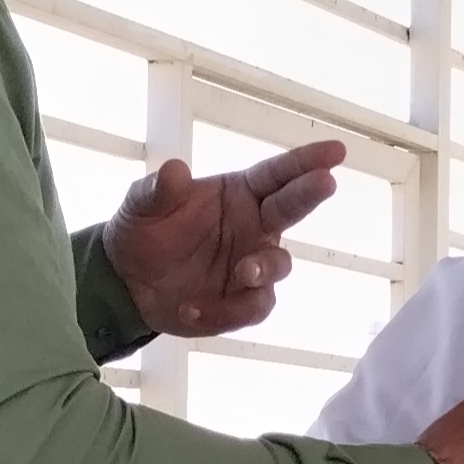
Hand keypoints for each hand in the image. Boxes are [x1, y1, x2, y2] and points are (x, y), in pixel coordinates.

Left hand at [103, 141, 344, 335]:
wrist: (127, 284)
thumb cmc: (143, 232)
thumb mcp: (140, 205)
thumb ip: (157, 190)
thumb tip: (175, 170)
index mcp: (239, 194)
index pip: (277, 174)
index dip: (306, 161)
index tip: (335, 152)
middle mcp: (255, 227)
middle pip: (292, 209)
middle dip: (309, 194)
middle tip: (324, 183)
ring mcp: (254, 265)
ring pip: (279, 265)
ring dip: (265, 268)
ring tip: (241, 273)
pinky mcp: (244, 301)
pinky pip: (252, 307)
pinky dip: (224, 311)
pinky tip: (190, 310)